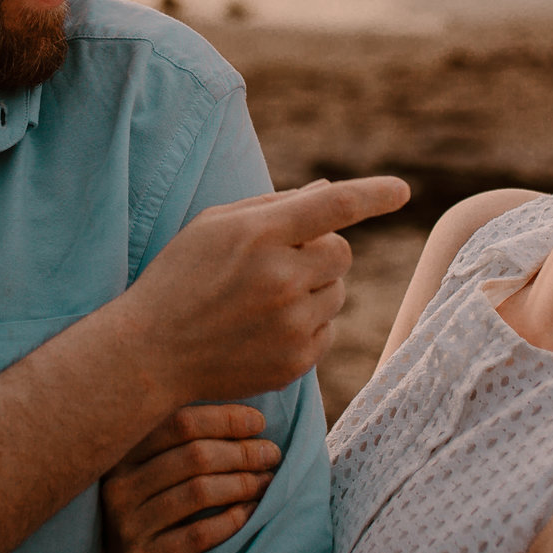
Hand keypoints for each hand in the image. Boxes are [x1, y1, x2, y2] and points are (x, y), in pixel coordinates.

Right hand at [102, 404, 279, 552]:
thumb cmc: (163, 508)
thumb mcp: (163, 468)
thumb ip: (189, 438)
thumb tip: (250, 413)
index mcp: (122, 453)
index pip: (179, 422)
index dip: (225, 419)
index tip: (260, 422)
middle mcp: (119, 487)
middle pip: (193, 456)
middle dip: (242, 452)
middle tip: (271, 455)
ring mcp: (127, 526)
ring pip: (198, 492)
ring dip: (243, 484)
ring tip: (266, 482)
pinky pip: (198, 535)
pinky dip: (232, 520)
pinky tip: (250, 512)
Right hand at [124, 176, 409, 405]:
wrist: (151, 353)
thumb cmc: (180, 278)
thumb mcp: (213, 226)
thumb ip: (272, 205)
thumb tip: (327, 190)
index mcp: (258, 235)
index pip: (334, 205)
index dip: (373, 194)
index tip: (402, 191)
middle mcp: (280, 278)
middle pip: (342, 252)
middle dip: (322, 250)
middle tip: (283, 259)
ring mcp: (290, 325)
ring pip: (337, 292)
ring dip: (314, 288)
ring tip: (265, 298)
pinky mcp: (295, 362)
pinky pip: (327, 330)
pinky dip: (307, 324)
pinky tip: (265, 328)